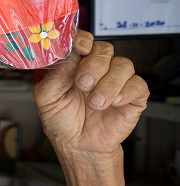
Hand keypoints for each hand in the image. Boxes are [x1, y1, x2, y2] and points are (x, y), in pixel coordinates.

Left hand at [34, 31, 148, 158]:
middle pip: (104, 49)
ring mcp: (117, 80)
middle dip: (93, 65)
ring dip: (107, 83)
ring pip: (123, 64)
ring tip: (94, 103)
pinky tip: (112, 103)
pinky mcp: (133, 95)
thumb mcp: (47, 97)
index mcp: (76, 64)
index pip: (84, 40)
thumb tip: (67, 56)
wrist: (77, 145)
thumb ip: (55, 75)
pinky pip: (138, 84)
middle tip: (83, 84)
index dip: (83, 40)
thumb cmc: (61, 120)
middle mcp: (98, 68)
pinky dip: (124, 92)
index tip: (80, 48)